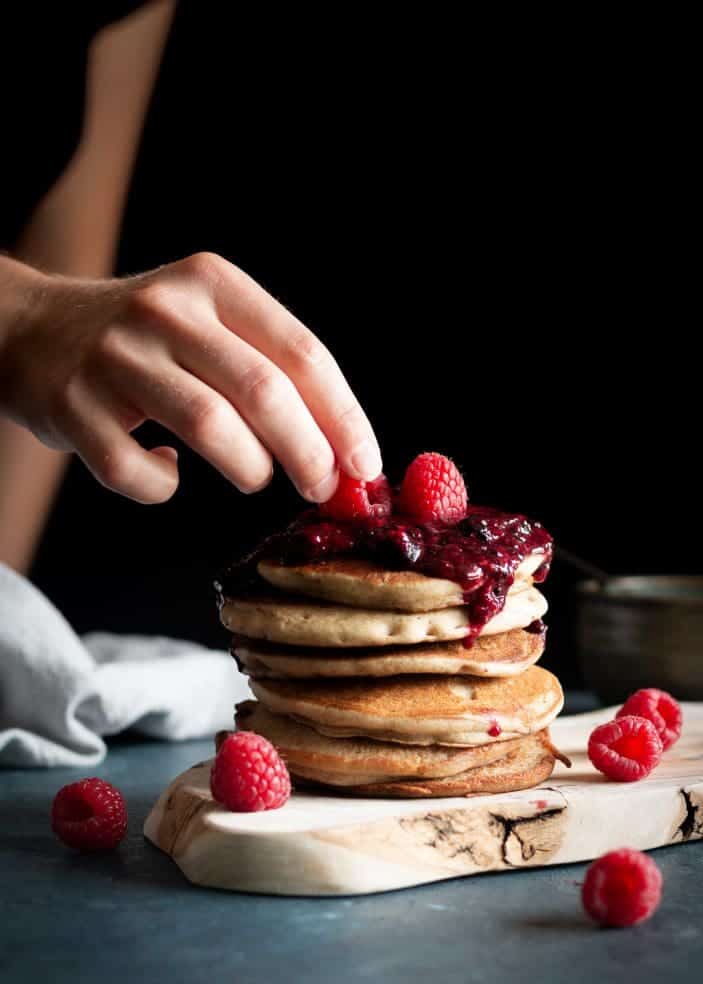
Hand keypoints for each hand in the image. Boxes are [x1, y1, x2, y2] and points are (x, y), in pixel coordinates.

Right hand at [0, 254, 380, 502]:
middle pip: (262, 391)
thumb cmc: (146, 340)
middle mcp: (165, 310)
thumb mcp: (207, 322)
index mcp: (213, 283)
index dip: (343, 416)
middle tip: (323, 488)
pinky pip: (136, 472)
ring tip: (255, 477)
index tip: (365, 464)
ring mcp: (115, 357)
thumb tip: (341, 449)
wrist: (32, 330)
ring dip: (249, 468)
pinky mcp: (74, 407)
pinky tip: (167, 473)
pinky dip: (163, 487)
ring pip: (207, 426)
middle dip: (309, 452)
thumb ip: (268, 369)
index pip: (301, 352)